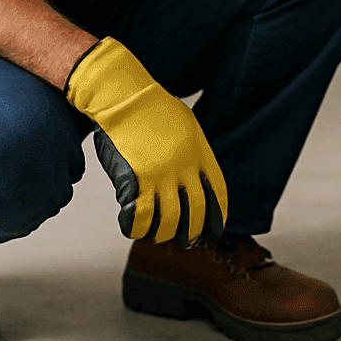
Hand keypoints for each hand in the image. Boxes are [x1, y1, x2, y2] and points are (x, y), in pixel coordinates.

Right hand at [64, 38, 226, 243]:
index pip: (217, 193)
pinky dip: (138, 228)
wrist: (123, 97)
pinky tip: (134, 229)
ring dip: (163, 234)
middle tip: (186, 242)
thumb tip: (194, 173)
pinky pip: (141, 216)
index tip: (213, 230)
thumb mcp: (186, 125)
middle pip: (196, 212)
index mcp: (200, 153)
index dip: (217, 216)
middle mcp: (184, 168)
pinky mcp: (137, 180)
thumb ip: (193, 151)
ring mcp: (161, 175)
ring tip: (157, 236)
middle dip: (192, 233)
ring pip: (169, 220)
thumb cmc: (151, 108)